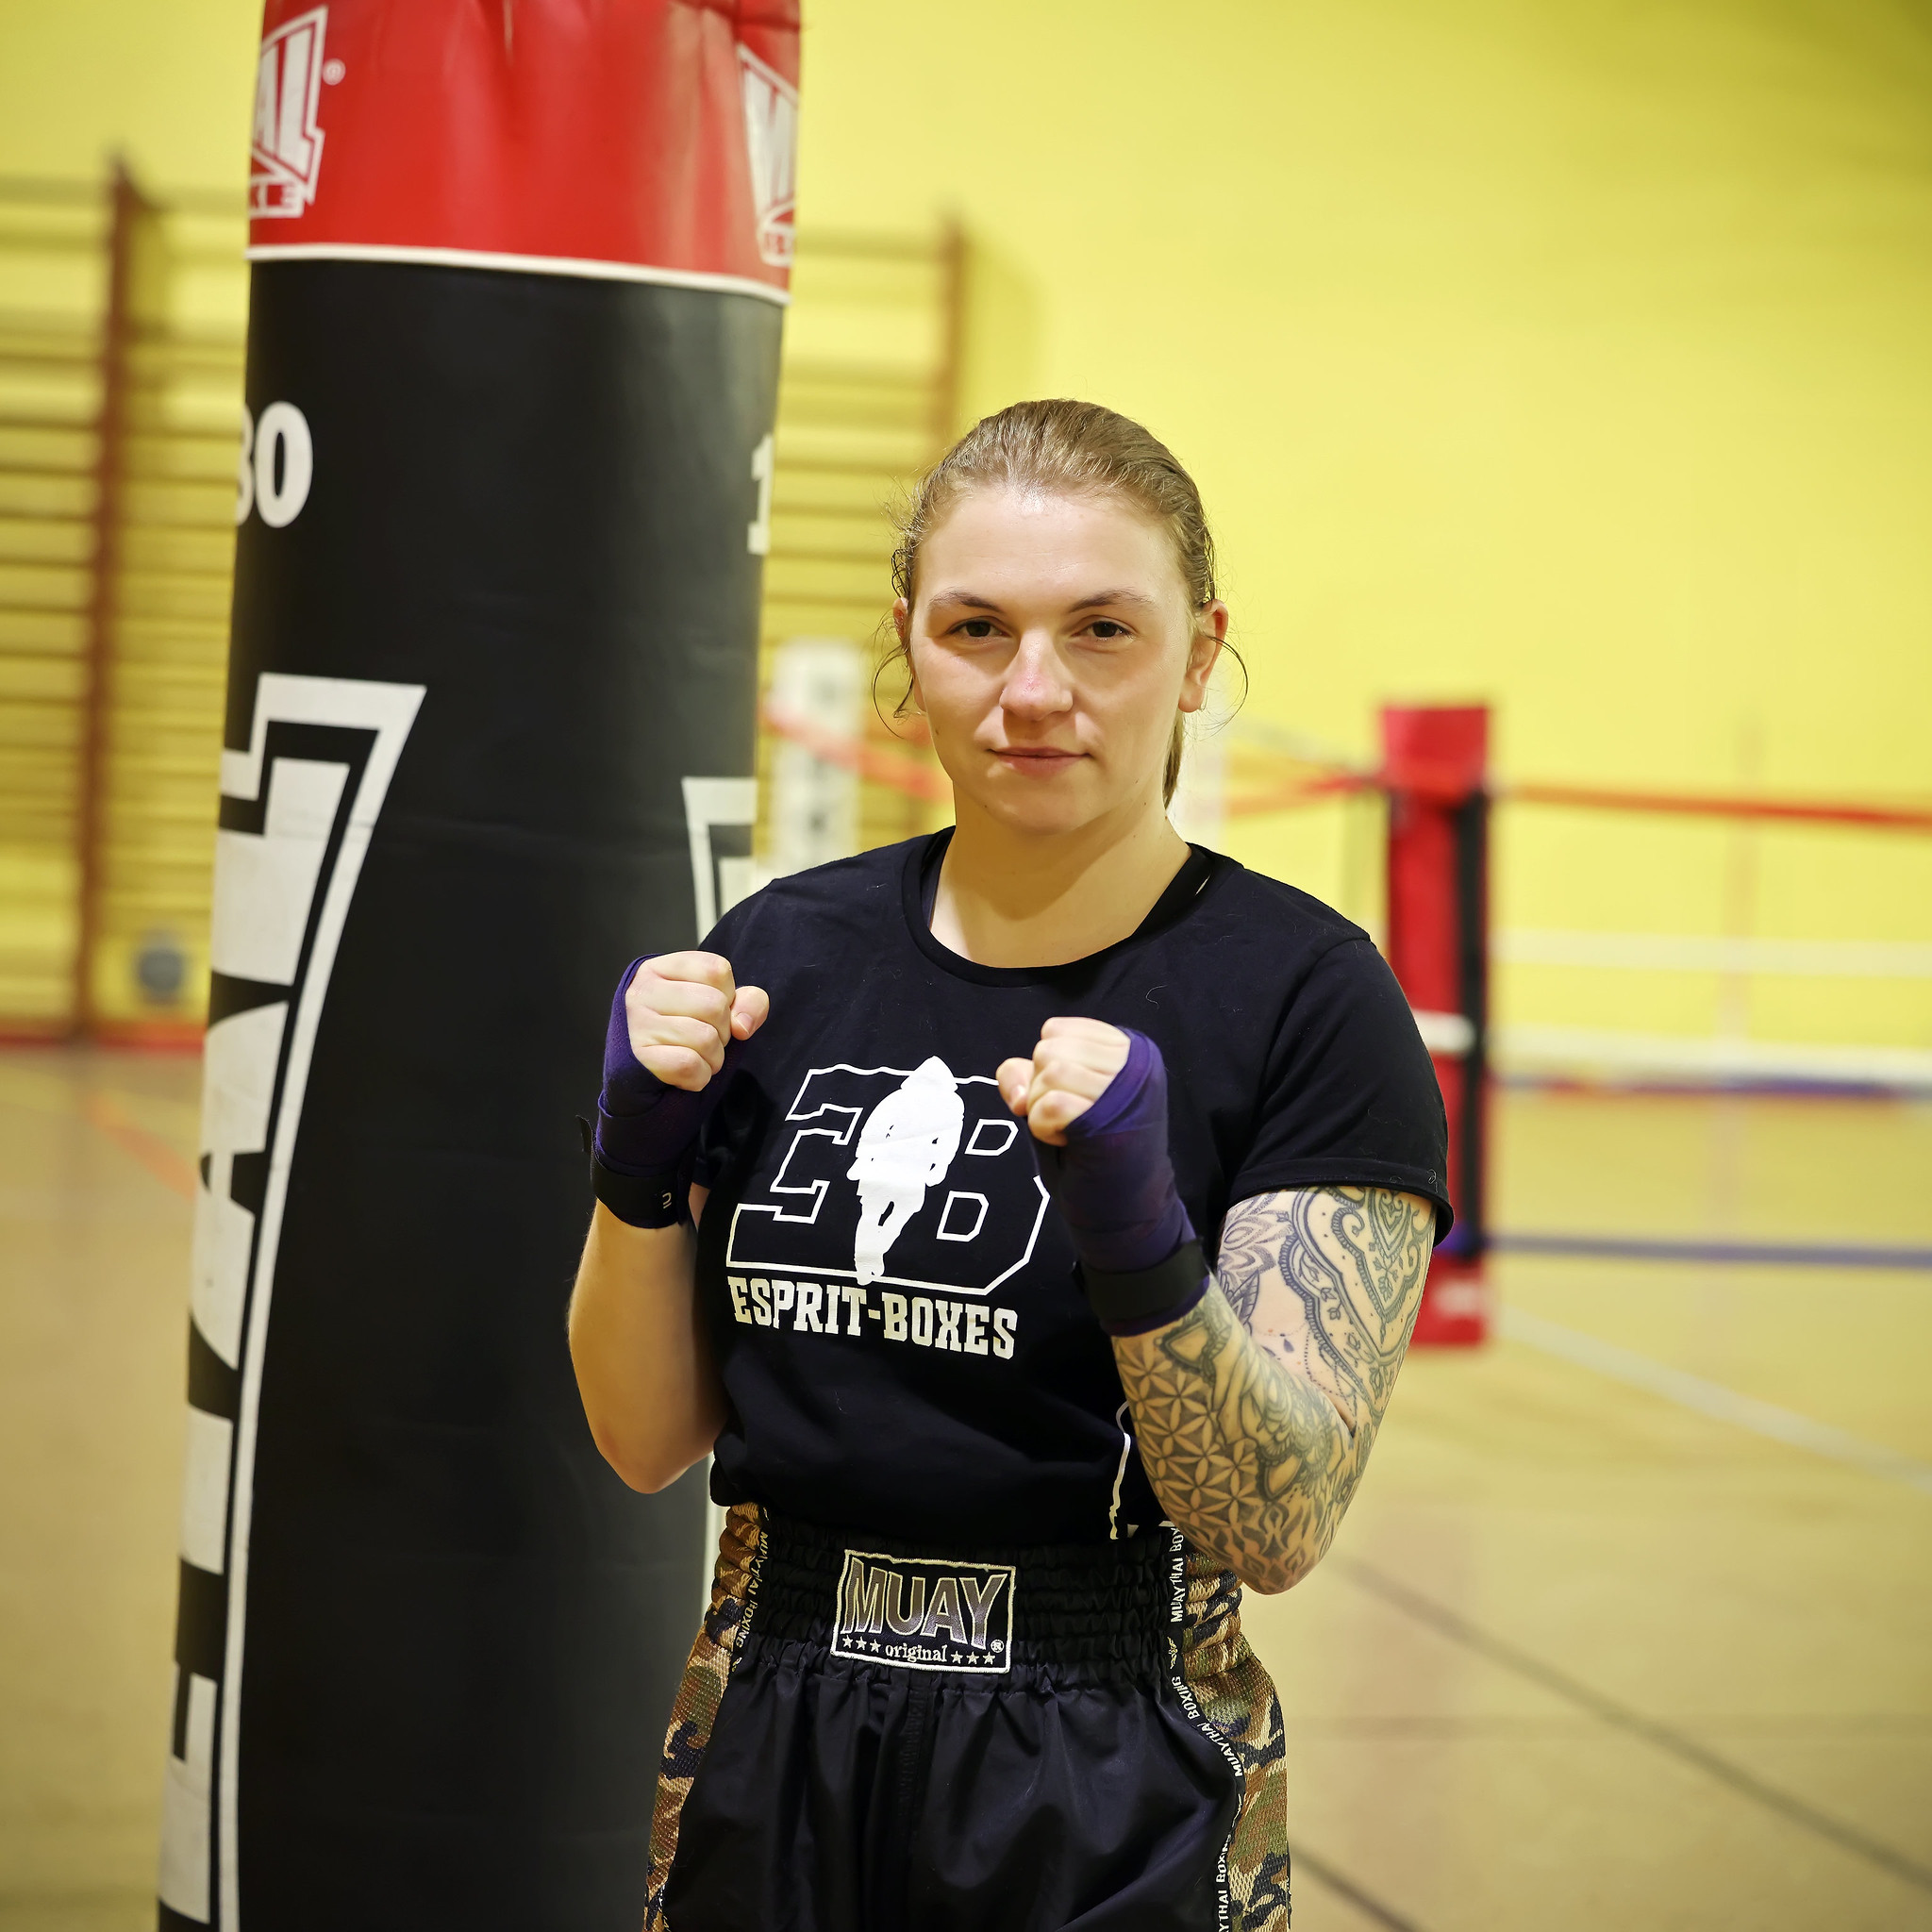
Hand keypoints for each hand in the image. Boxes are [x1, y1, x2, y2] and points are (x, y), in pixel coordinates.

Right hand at [623, 951, 768, 1093]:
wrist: (644, 1076)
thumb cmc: (685, 1033)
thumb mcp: (720, 1006)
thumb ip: (749, 1002)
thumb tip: (742, 1025)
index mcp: (662, 968)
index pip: (717, 970)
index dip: (728, 996)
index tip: (709, 1010)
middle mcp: (643, 990)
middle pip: (715, 1005)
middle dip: (723, 1031)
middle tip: (703, 1038)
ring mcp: (637, 1023)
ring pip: (705, 1038)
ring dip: (713, 1057)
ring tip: (695, 1056)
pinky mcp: (639, 1057)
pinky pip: (689, 1065)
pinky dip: (699, 1077)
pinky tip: (685, 1073)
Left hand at [997, 1017, 1130, 1146]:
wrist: (1122, 1200)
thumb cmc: (1091, 1146)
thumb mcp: (1056, 1097)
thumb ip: (1026, 1075)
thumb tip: (1016, 1090)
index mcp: (1126, 1048)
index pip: (1056, 1030)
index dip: (1044, 1065)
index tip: (1070, 1095)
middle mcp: (1132, 1061)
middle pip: (1048, 1049)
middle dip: (1040, 1087)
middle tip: (1068, 1117)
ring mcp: (1125, 1090)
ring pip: (1050, 1072)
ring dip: (1041, 1109)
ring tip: (1068, 1129)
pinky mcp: (1109, 1119)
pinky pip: (1051, 1104)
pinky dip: (1044, 1127)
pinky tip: (1068, 1141)